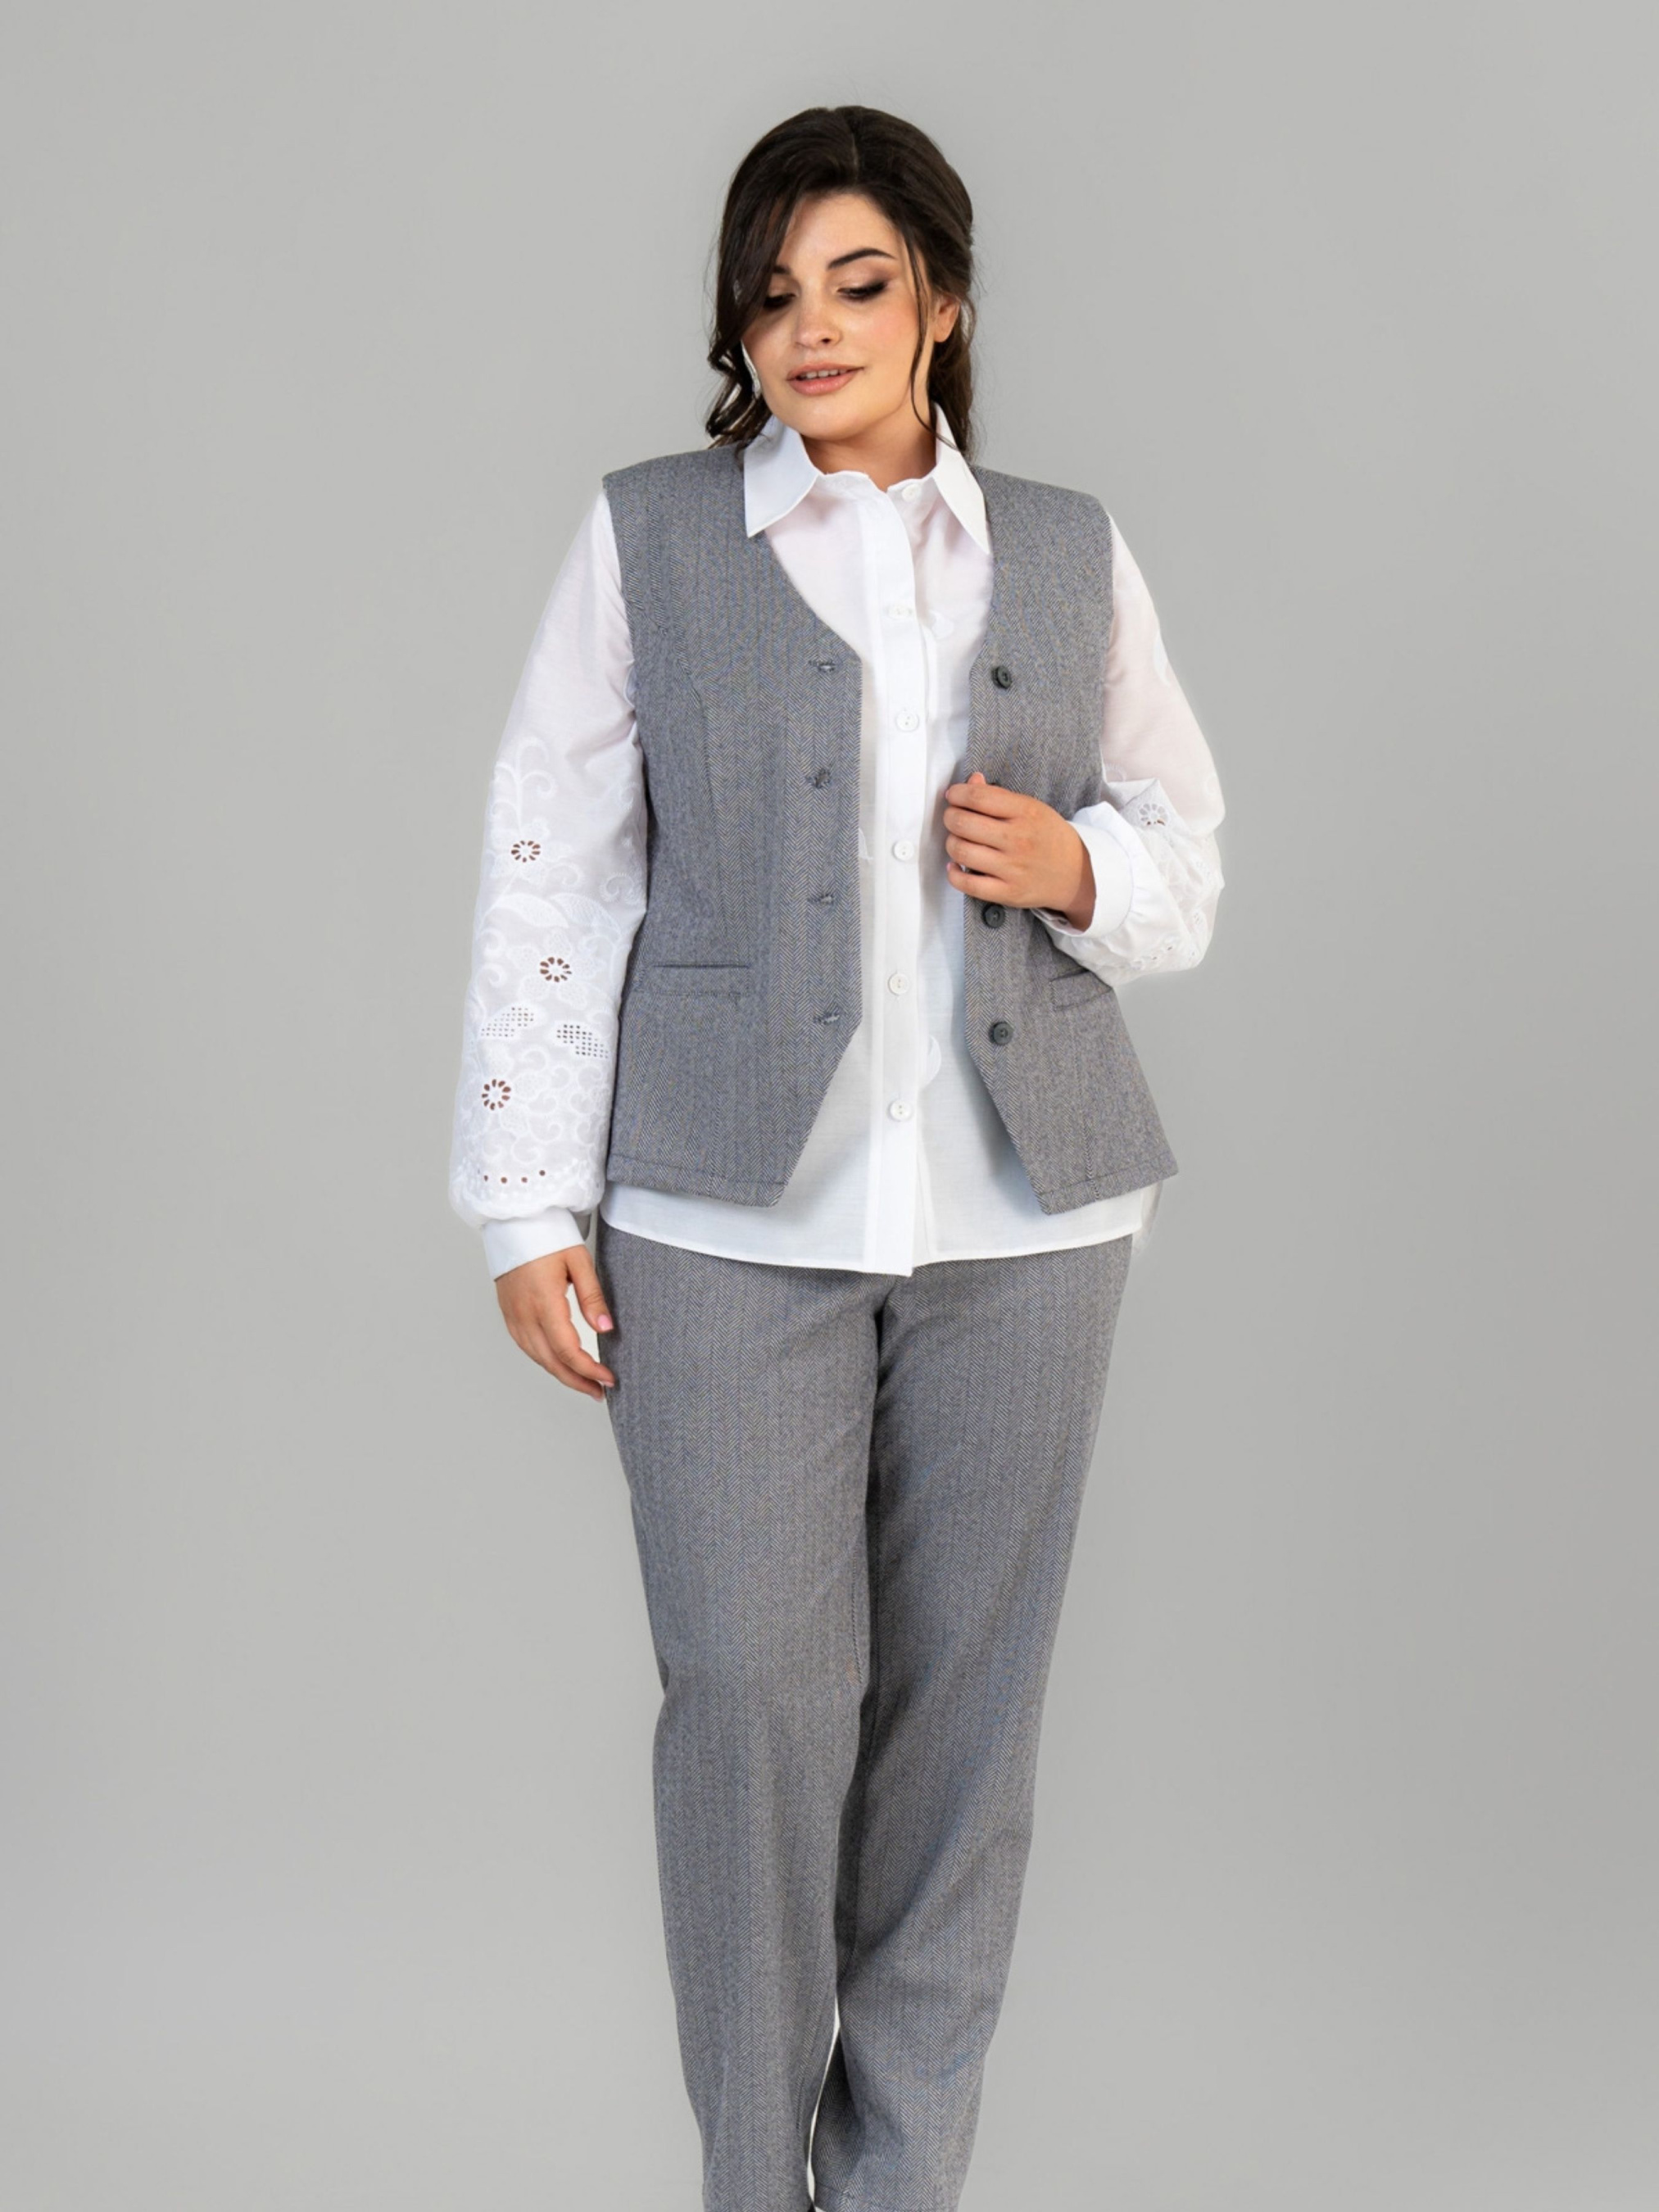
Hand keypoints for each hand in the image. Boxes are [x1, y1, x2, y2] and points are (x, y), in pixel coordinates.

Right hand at [495, 1243, 616, 1399]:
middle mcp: (524, 1314)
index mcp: (543, 1302)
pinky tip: (559, 1364)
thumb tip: (606, 1328)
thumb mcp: (579, 1261)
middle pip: (551, 1362)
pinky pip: (526, 1346)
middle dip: (577, 1381)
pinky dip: (544, 1360)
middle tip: (599, 1391)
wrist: (514, 1221)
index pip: (567, 1350)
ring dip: (561, 1374)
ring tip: (585, 1383)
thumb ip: (592, 1297)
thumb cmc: (547, 1235)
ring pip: (537, 1357)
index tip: (608, 1379)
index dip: (589, 1370)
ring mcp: (512, 1315)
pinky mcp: (508, 1313)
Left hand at [943, 772, 1095, 929]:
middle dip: (950, 817)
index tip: (953, 796)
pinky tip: (955, 865)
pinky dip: (954, 873)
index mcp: (1025, 812)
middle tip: (953, 818)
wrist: (1075, 873)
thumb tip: (970, 782)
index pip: (978, 797)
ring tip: (958, 840)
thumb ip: (998, 796)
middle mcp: (1018, 839)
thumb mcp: (1032, 808)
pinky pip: (968, 884)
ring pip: (961, 851)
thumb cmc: (1048, 837)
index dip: (957, 794)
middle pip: (963, 823)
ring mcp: (1013, 868)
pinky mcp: (1008, 892)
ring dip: (951, 843)